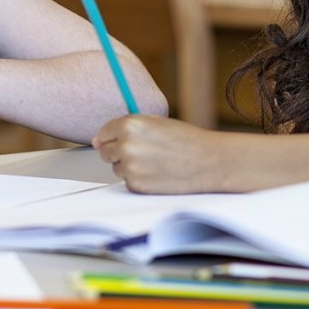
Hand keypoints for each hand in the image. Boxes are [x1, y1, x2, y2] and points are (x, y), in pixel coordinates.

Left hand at [92, 115, 222, 192]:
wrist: (209, 162)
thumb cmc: (186, 140)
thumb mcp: (157, 122)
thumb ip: (129, 127)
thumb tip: (99, 140)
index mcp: (130, 125)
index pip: (104, 133)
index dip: (111, 137)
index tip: (116, 140)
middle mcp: (126, 146)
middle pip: (105, 152)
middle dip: (118, 152)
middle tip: (142, 152)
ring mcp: (130, 168)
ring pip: (116, 168)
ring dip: (129, 166)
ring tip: (154, 162)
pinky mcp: (136, 186)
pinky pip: (128, 182)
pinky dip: (139, 179)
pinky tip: (157, 173)